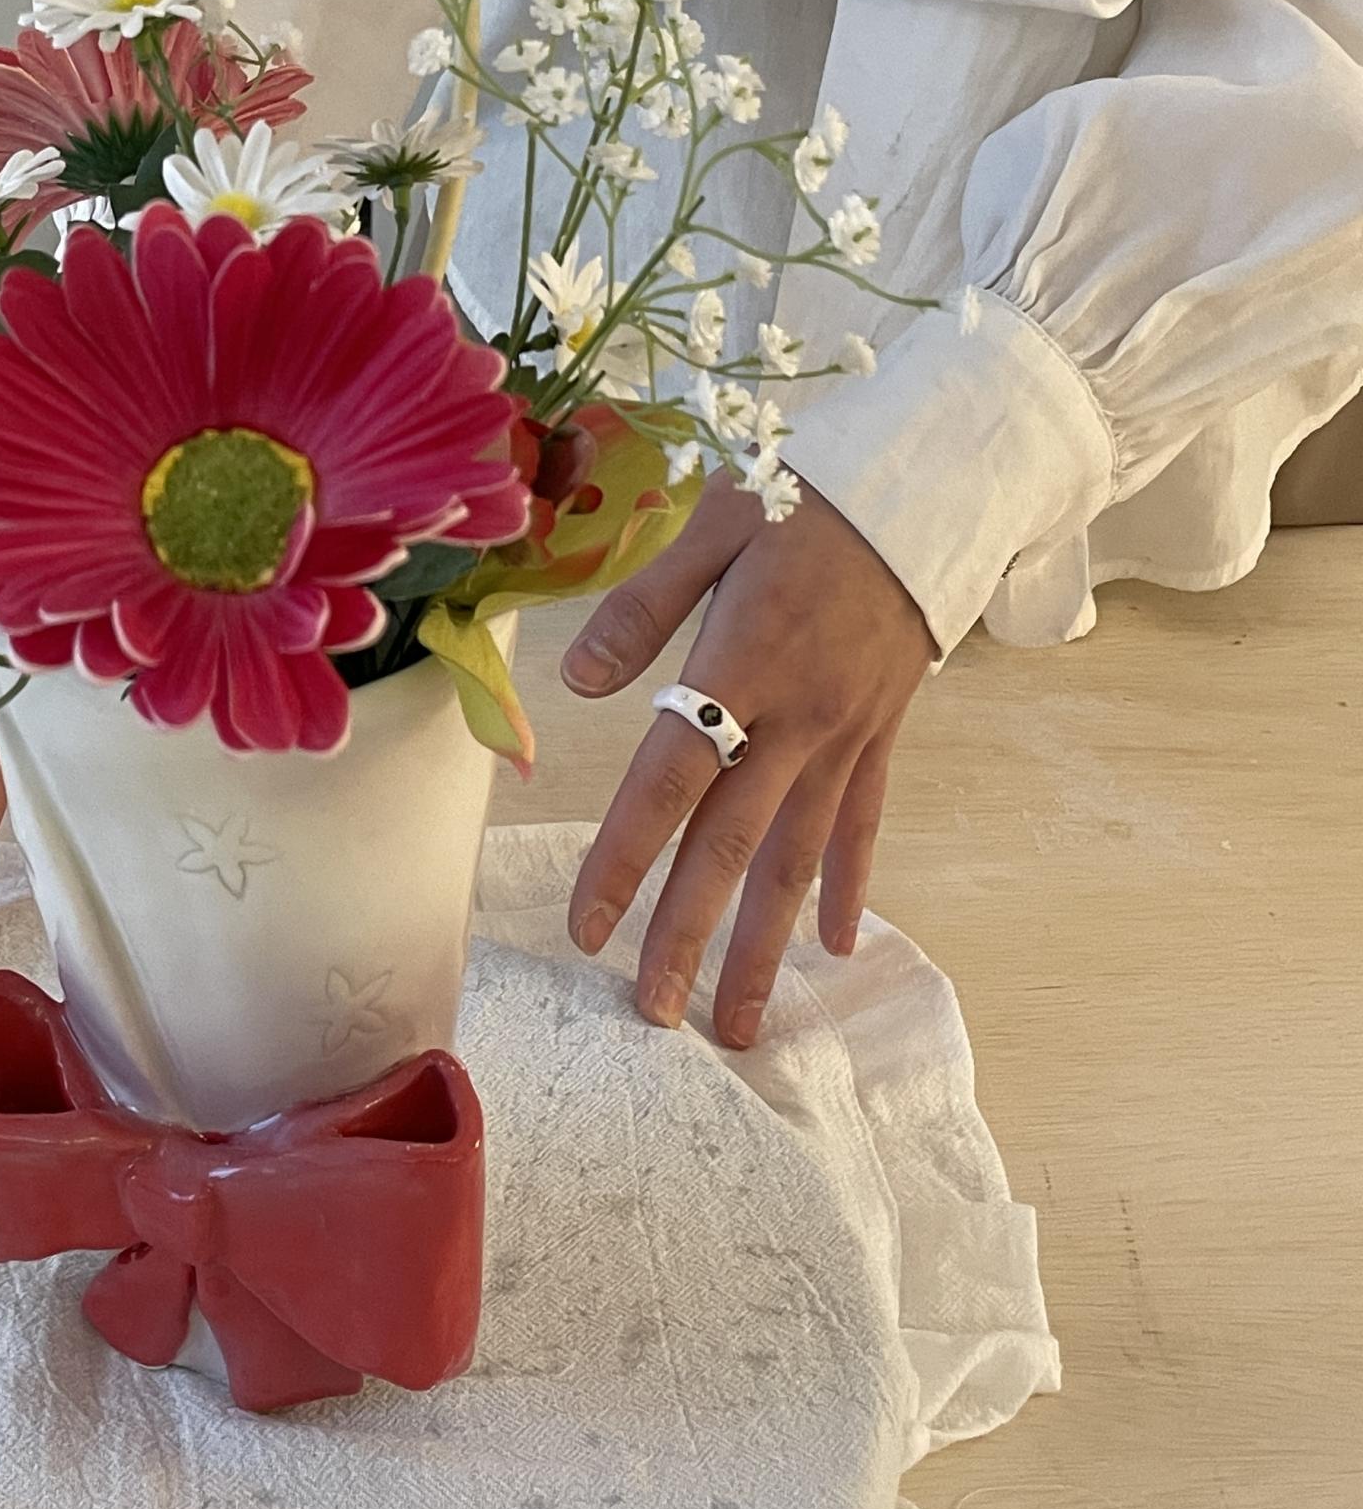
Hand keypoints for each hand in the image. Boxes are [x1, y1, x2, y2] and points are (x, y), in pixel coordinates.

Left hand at [563, 475, 935, 1047]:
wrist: (931, 485)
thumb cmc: (806, 497)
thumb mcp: (716, 526)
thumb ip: (643, 607)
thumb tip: (577, 683)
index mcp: (742, 663)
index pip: (670, 778)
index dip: (625, 857)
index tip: (588, 928)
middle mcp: (797, 717)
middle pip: (732, 843)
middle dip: (689, 935)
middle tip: (653, 1014)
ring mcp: (846, 734)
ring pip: (798, 857)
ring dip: (765, 944)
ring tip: (739, 1022)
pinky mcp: (881, 734)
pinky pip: (862, 823)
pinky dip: (845, 887)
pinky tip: (834, 948)